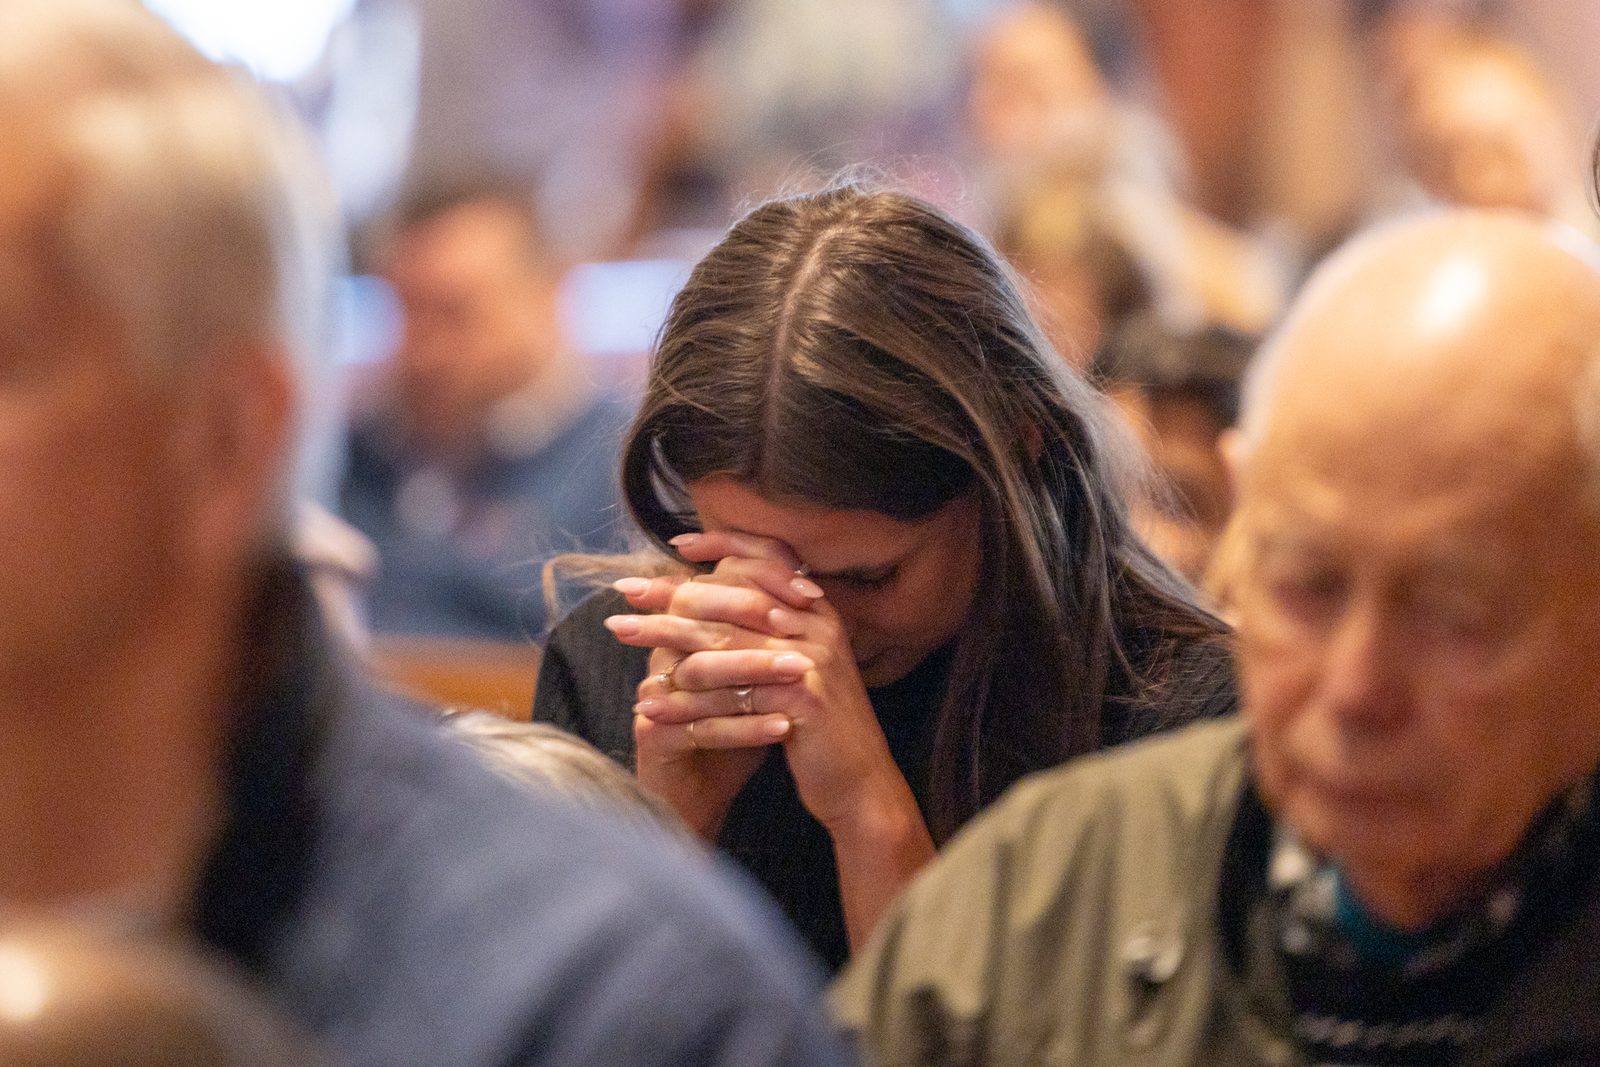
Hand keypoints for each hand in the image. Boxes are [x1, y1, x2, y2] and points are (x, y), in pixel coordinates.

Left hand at [608, 531, 919, 837]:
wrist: (859, 782)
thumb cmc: (815, 726)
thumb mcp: (793, 666)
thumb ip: (763, 630)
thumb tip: (711, 594)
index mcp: (815, 610)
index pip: (767, 559)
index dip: (722, 546)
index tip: (674, 545)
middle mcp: (816, 624)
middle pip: (731, 598)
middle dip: (671, 593)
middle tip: (624, 591)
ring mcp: (811, 658)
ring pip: (721, 640)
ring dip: (664, 636)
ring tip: (620, 633)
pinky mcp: (802, 698)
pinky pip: (729, 693)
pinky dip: (684, 700)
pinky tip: (648, 706)